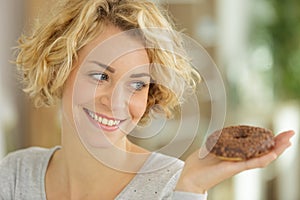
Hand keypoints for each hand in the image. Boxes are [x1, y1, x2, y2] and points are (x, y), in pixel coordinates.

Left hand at [175, 130, 294, 193]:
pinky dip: (262, 159)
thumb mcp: (210, 148)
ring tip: (288, 142)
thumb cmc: (198, 164)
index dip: (267, 140)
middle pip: (263, 151)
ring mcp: (238, 165)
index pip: (255, 147)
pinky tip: (273, 154)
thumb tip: (220, 135)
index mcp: (235, 154)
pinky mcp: (233, 169)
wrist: (189, 176)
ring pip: (261, 158)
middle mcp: (239, 160)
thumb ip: (218, 142)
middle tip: (290, 134)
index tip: (277, 133)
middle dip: (277, 142)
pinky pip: (250, 164)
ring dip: (276, 149)